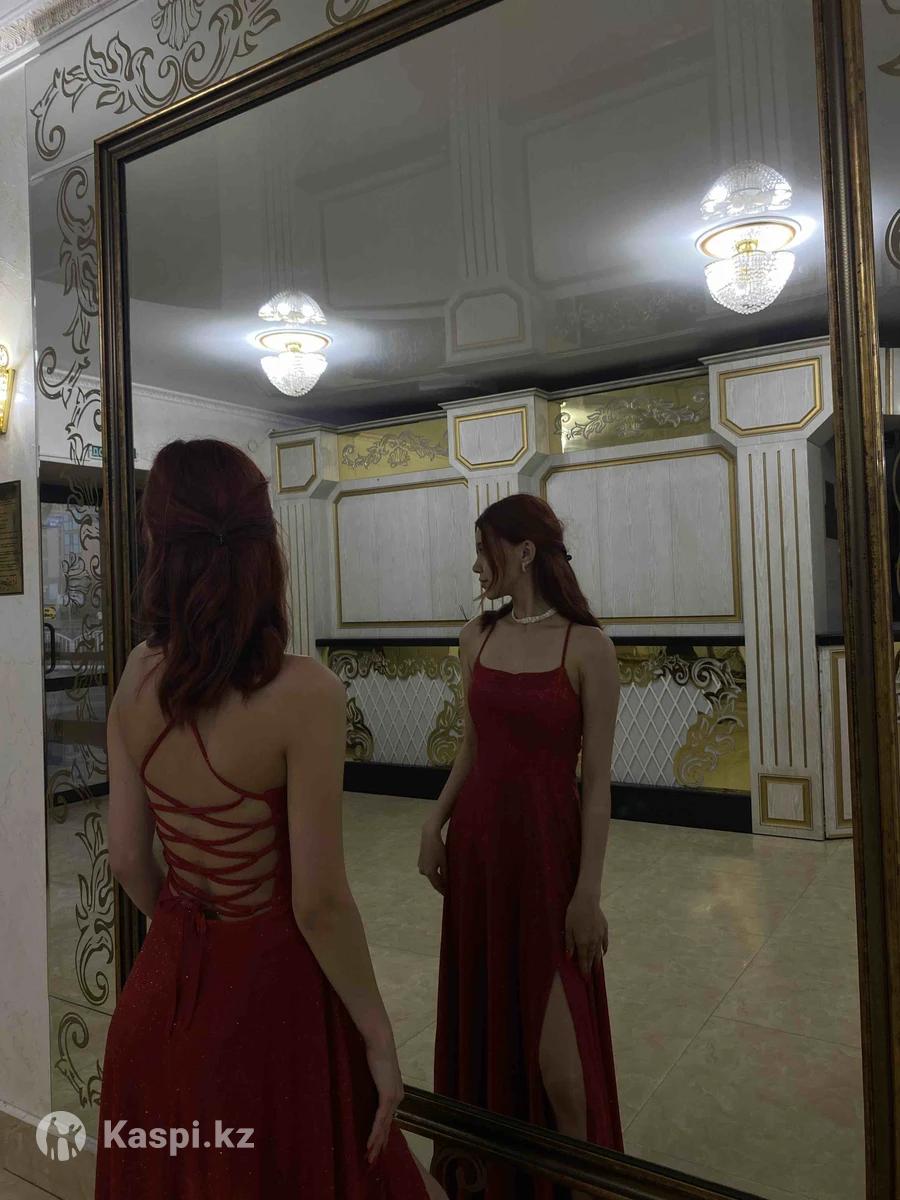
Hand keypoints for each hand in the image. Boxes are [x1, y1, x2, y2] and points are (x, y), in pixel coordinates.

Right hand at [365, 1033, 403, 1164]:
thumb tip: (364, 1092)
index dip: (382, 1134)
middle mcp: (397, 1098)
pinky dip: (375, 1132)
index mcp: (395, 1093)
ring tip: (369, 1157)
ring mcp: (394, 1098)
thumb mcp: (375, 1073)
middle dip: (379, 1144)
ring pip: (384, 1126)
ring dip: (376, 1143)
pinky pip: (380, 1119)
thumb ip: (374, 1085)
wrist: (380, 1041)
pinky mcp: (387, 1096)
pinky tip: (369, 1143)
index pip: (388, 1119)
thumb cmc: (375, 1053)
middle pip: (387, 1126)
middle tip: (372, 1160)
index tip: (376, 1147)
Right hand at [418, 819, 446, 894]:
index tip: (449, 896)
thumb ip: (446, 874)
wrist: (429, 836)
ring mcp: (421, 866)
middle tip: (449, 890)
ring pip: (431, 876)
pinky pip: (429, 870)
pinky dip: (434, 872)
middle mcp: (423, 871)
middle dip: (442, 885)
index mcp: (429, 872)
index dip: (443, 891)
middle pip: (434, 881)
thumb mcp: (445, 862)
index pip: (437, 886)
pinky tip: (440, 872)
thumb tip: (448, 884)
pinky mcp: (421, 862)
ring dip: (438, 879)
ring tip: (446, 882)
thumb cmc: (439, 848)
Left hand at [564, 889, 607, 976]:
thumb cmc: (574, 913)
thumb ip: (569, 944)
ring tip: (597, 969)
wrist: (587, 900)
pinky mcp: (604, 929)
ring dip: (597, 961)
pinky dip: (603, 949)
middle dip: (591, 968)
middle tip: (590, 977)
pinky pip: (605, 943)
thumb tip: (569, 958)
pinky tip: (603, 953)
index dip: (584, 970)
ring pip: (599, 952)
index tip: (585, 979)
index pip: (584, 960)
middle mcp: (593, 942)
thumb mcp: (567, 928)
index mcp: (583, 942)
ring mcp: (600, 936)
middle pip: (592, 958)